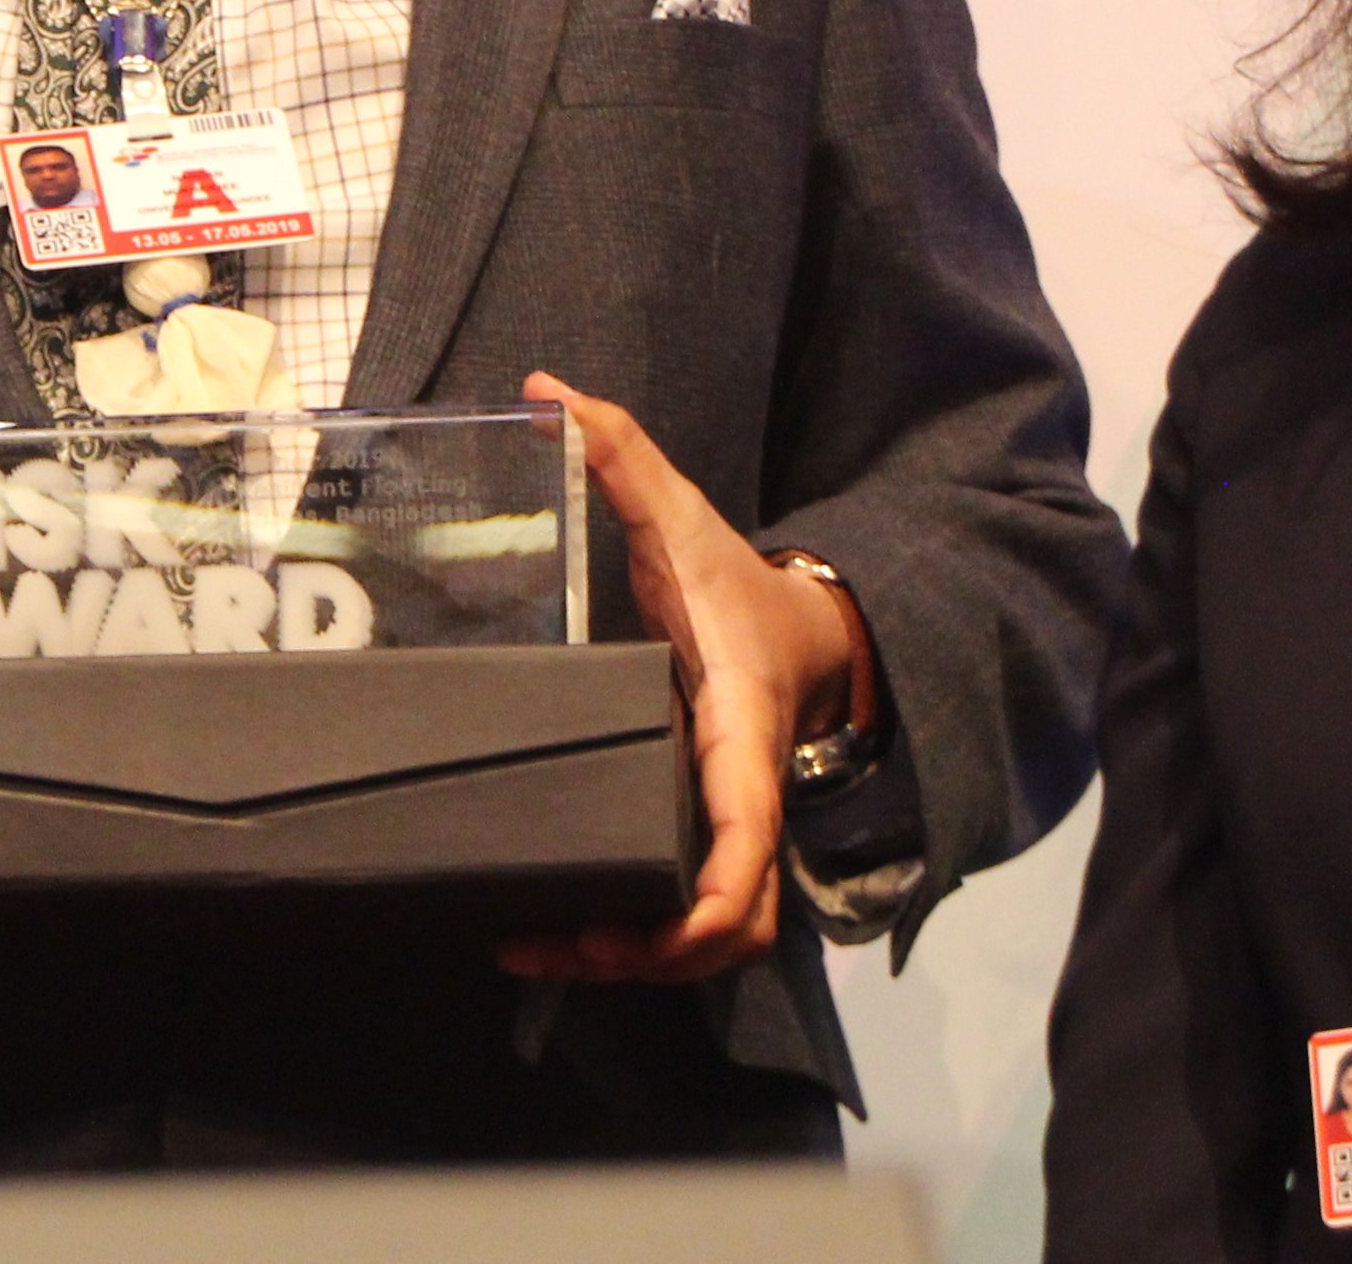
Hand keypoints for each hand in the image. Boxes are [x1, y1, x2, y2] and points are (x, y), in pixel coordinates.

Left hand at [500, 372, 866, 987]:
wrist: (809, 634)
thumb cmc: (738, 587)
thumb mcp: (684, 518)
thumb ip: (623, 455)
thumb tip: (548, 389)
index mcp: (738, 732)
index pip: (745, 833)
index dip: (709, 896)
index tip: (659, 933)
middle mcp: (744, 798)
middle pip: (729, 922)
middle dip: (653, 952)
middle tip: (562, 941)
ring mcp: (734, 832)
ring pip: (716, 939)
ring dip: (639, 962)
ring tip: (543, 951)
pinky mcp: (710, 842)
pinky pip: (693, 921)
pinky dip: (641, 945)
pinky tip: (561, 935)